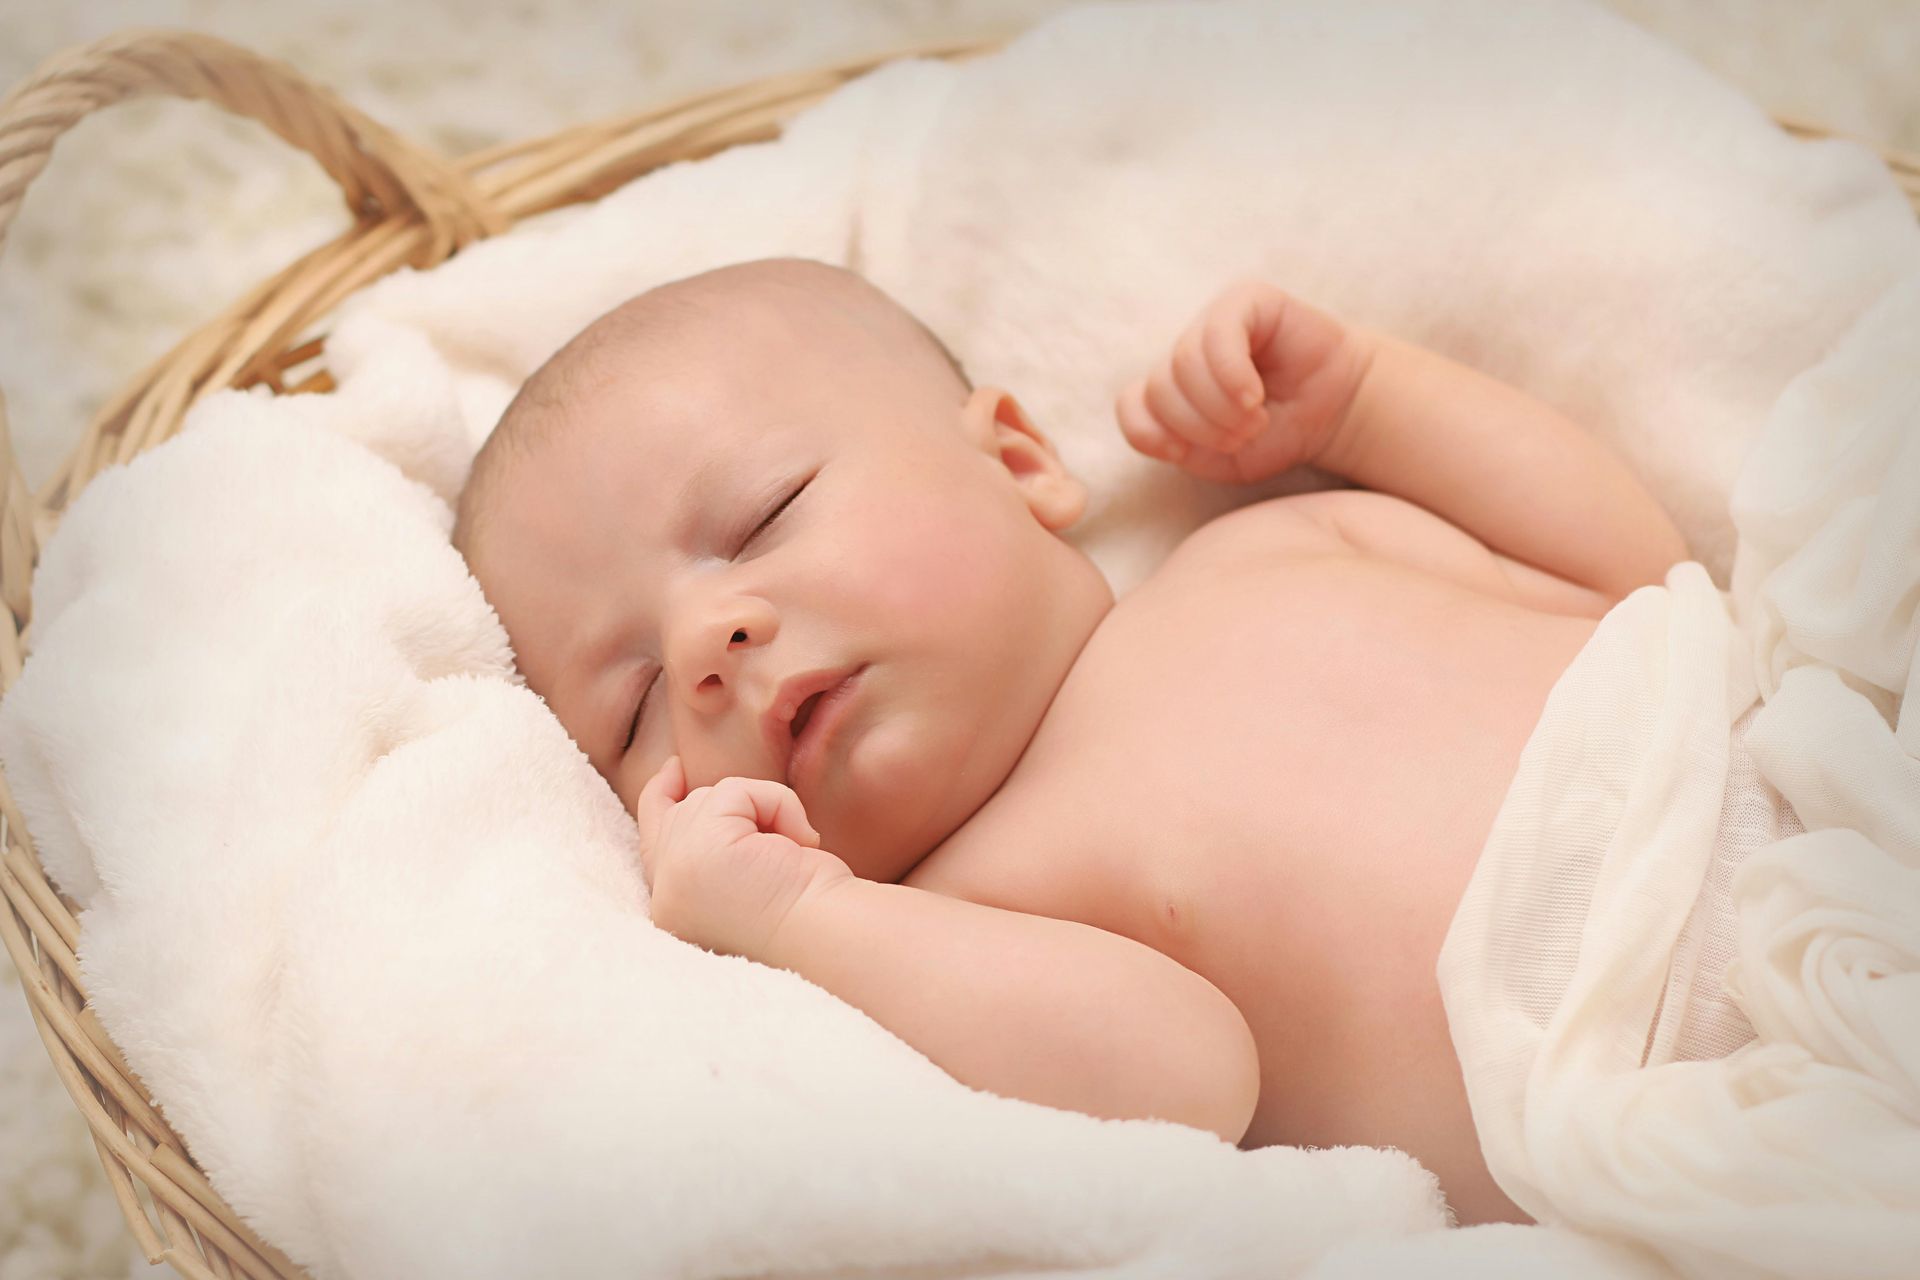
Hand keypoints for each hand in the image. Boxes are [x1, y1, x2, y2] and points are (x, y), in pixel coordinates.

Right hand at [634, 757, 852, 959]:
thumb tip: (713, 797)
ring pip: (711, 798)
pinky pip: (733, 792)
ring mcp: (676, 872)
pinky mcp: (701, 847)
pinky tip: (797, 844)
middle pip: (680, 815)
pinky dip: (774, 804)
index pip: (652, 845)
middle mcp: (666, 897)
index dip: (660, 800)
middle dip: (729, 805)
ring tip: (794, 853)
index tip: (675, 769)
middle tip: (778, 831)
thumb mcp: (748, 879)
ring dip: (763, 811)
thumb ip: (713, 846)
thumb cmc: (810, 913)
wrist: (829, 936)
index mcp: (674, 912)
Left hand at [1116, 280, 1373, 484]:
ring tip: (1255, 419)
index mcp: (1170, 389)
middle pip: (1157, 388)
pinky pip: (1218, 333)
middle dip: (1199, 425)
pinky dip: (1232, 374)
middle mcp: (1184, 352)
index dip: (1153, 435)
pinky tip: (1254, 396)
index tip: (1187, 453)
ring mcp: (1211, 322)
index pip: (1130, 407)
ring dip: (1219, 406)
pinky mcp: (1245, 300)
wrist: (1337, 413)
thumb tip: (1161, 432)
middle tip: (1243, 436)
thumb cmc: (1277, 435)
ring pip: (1182, 363)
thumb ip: (1179, 448)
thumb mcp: (1221, 461)